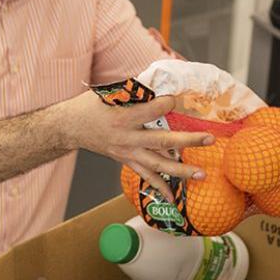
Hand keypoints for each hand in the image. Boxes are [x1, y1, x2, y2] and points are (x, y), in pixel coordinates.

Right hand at [58, 92, 213, 200]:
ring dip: (181, 171)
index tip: (176, 99)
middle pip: (162, 141)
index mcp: (123, 117)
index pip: (151, 111)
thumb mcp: (109, 92)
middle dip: (188, 141)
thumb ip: (135, 90)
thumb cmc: (91, 106)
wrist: (71, 127)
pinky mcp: (126, 162)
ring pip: (158, 164)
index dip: (166, 103)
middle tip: (209, 138)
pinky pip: (146, 177)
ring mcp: (128, 153)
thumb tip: (161, 81)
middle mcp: (127, 138)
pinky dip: (161, 188)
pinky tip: (175, 199)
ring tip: (201, 174)